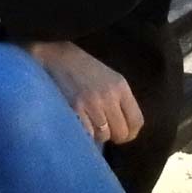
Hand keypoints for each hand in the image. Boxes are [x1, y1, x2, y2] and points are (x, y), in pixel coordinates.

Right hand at [26, 40, 143, 144]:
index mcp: (120, 86)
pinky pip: (87, 134)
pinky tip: (79, 125)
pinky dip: (84, 133)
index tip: (121, 132)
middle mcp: (109, 96)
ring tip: (89, 124)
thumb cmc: (82, 68)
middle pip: (121, 132)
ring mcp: (91, 103)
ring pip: (103, 135)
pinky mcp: (74, 109)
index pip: (137, 121)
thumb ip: (119, 100)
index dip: (130, 132)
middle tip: (102, 129)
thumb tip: (125, 128)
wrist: (54, 57)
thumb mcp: (108, 77)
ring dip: (97, 134)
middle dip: (113, 135)